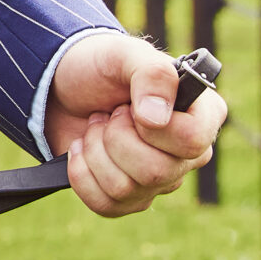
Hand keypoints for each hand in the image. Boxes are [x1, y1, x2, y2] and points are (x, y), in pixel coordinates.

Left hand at [43, 31, 227, 217]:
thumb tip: (157, 119)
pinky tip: (80, 148)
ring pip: (126, 190)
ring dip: (95, 151)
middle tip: (108, 114)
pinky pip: (106, 205)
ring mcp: (160, 180)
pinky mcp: (129, 197)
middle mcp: (187, 153)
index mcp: (201, 115)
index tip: (129, 105)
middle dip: (115, 138)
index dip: (152, 126)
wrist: (59, 85)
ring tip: (95, 126)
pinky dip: (81, 174)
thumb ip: (151, 74)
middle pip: (156, 173)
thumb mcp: (123, 54)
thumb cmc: (99, 66)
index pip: (192, 141)